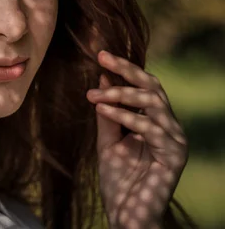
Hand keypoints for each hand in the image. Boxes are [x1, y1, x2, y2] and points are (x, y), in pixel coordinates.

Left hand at [86, 50, 187, 228]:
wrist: (126, 214)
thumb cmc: (118, 180)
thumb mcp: (107, 140)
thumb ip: (107, 112)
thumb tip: (103, 78)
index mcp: (155, 122)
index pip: (144, 86)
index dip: (125, 69)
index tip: (100, 55)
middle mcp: (168, 127)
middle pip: (152, 87)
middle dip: (126, 70)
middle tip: (102, 58)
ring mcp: (175, 140)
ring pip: (152, 102)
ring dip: (120, 95)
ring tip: (94, 96)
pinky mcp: (174, 155)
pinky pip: (149, 127)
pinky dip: (125, 115)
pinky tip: (102, 109)